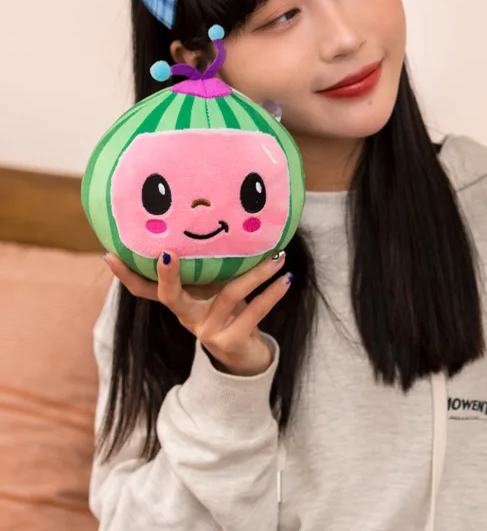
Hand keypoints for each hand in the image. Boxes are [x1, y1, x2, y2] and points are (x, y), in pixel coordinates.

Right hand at [104, 251, 291, 375]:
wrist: (245, 357)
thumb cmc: (229, 311)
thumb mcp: (215, 288)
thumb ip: (212, 265)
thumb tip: (227, 219)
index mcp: (180, 303)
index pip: (144, 290)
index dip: (126, 275)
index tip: (110, 254)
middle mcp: (187, 317)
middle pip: (170, 297)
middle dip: (167, 276)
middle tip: (168, 251)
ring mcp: (207, 332)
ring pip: (230, 296)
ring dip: (257, 273)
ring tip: (278, 257)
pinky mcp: (230, 341)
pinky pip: (254, 312)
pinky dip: (272, 293)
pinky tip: (286, 279)